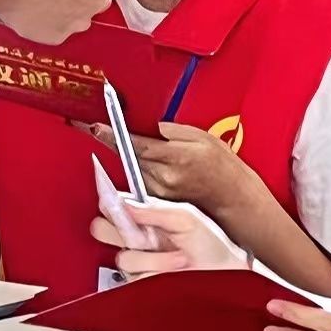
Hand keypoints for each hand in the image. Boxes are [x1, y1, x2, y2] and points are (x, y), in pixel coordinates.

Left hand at [88, 121, 251, 210]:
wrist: (234, 199)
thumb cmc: (223, 167)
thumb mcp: (203, 138)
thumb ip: (175, 131)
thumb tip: (153, 127)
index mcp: (176, 158)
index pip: (136, 145)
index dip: (113, 135)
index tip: (95, 127)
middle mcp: (165, 178)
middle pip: (129, 157)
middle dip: (115, 143)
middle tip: (98, 129)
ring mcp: (161, 193)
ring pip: (133, 170)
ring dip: (126, 157)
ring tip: (124, 145)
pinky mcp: (160, 203)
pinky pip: (141, 182)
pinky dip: (138, 171)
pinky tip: (143, 164)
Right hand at [90, 198, 244, 276]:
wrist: (224, 274)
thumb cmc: (209, 244)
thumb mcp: (184, 218)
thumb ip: (152, 211)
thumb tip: (124, 203)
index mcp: (145, 218)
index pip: (112, 208)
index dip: (108, 206)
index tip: (113, 206)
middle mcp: (137, 240)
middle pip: (102, 231)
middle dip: (115, 232)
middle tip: (140, 235)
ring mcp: (139, 263)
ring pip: (125, 258)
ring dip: (154, 258)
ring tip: (178, 257)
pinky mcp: (142, 284)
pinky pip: (135, 280)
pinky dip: (158, 274)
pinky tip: (174, 272)